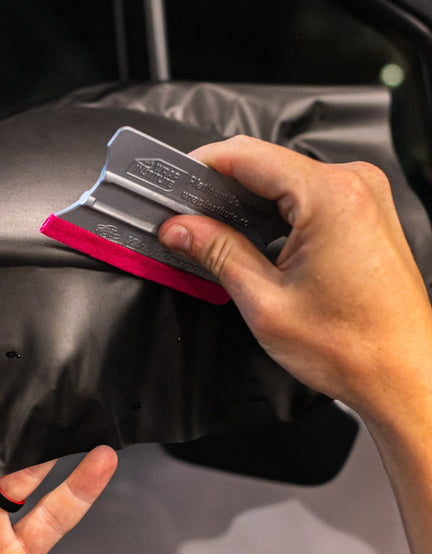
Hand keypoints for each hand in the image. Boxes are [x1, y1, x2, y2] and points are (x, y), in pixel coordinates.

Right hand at [159, 135, 431, 426]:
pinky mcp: (362, 215)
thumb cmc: (353, 347)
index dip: (202, 165)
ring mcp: (362, 199)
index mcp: (330, 197)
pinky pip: (304, 197)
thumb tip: (181, 228)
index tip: (174, 184)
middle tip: (184, 218)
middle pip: (264, 164)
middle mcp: (353, 187)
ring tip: (212, 233)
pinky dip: (272, 211)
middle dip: (219, 188)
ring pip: (283, 181)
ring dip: (244, 202)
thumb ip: (217, 252)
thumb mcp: (265, 300)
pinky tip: (250, 237)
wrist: (403, 375)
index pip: (246, 155)